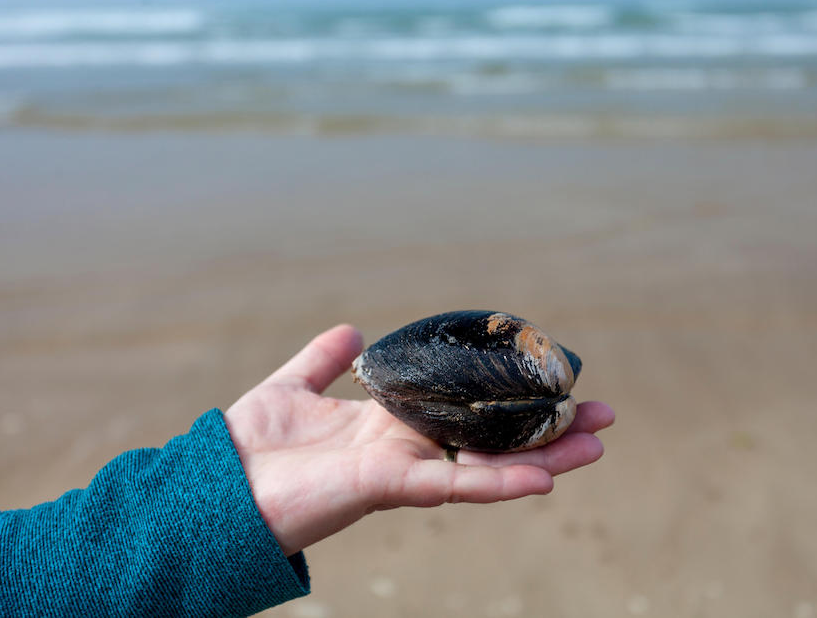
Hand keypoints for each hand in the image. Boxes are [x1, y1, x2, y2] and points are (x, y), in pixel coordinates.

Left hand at [224, 324, 614, 555]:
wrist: (215, 487)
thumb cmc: (250, 446)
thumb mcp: (293, 386)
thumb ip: (323, 359)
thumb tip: (353, 329)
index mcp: (392, 425)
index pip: (466, 412)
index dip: (508, 400)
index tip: (552, 382)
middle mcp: (408, 449)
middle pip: (492, 439)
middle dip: (547, 430)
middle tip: (602, 417)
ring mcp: (404, 470)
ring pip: (489, 464)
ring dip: (545, 456)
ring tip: (596, 445)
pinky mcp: (388, 485)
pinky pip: (454, 484)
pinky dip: (500, 482)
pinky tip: (545, 477)